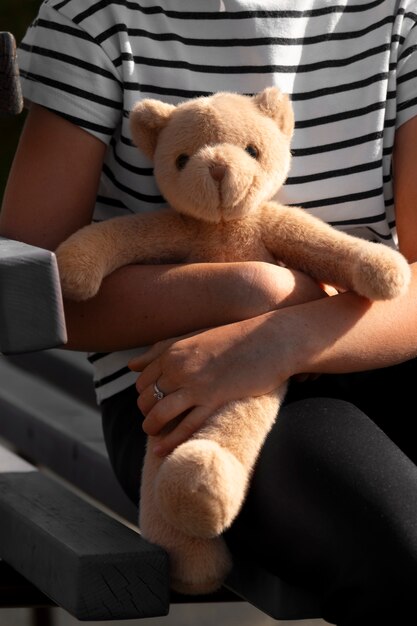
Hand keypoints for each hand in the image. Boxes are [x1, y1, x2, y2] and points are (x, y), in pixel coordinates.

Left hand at [129, 313, 289, 455]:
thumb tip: (132, 365)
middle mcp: (179, 367)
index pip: (142, 380)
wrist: (271, 340)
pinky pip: (184, 427)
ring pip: (158, 414)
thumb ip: (161, 349)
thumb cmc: (235, 338)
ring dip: (151, 428)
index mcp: (172, 351)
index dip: (144, 394)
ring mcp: (196, 385)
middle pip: (146, 398)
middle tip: (155, 419)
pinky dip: (170, 442)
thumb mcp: (195, 337)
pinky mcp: (214, 401)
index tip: (153, 401)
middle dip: (146, 412)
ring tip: (155, 434)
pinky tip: (161, 451)